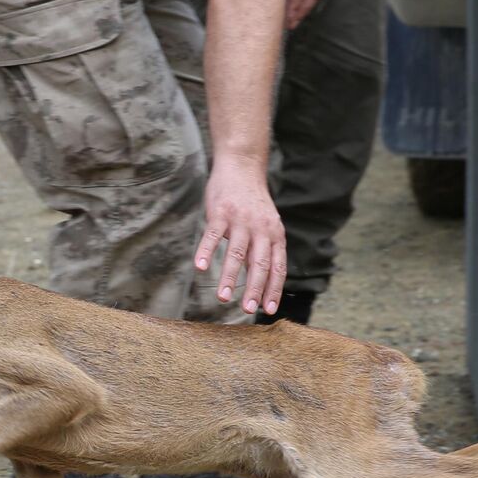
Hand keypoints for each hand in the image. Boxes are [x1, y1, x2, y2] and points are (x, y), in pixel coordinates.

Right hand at [194, 158, 286, 316]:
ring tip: (223, 297)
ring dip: (230, 277)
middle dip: (254, 289)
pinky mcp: (220, 212)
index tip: (267, 310)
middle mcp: (261, 229)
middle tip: (247, 309)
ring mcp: (240, 220)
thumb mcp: (267, 225)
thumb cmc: (252, 202)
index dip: (273, 289)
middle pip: (259, 263)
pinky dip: (206, 252)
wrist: (242, 167)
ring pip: (236, 253)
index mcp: (274, 235)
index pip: (277, 267)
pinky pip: (213, 235)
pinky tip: (200, 267)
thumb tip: (262, 282)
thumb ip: (264, 250)